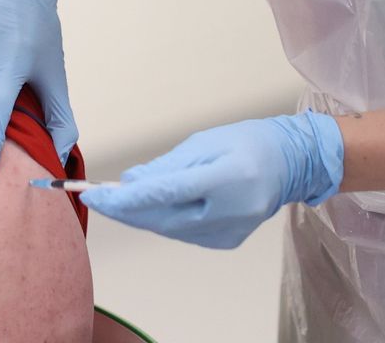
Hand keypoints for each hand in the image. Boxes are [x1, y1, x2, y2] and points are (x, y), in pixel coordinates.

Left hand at [80, 112, 343, 248]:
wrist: (290, 163)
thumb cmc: (248, 143)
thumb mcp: (202, 143)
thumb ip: (165, 167)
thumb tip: (129, 183)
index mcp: (225, 178)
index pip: (163, 194)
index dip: (124, 199)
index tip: (93, 196)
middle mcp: (229, 211)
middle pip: (161, 218)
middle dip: (123, 210)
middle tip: (94, 199)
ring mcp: (229, 231)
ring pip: (168, 229)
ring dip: (138, 215)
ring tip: (114, 200)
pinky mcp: (225, 241)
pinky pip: (182, 233)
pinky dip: (161, 220)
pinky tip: (147, 207)